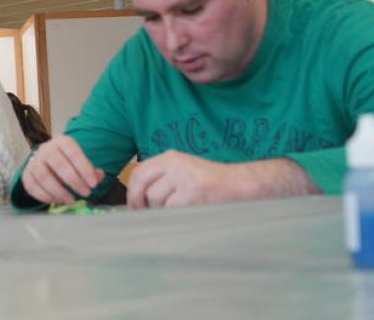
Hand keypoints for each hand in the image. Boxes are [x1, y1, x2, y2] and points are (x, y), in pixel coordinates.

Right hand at [19, 134, 103, 204]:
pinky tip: (57, 201)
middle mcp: (45, 149)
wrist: (46, 160)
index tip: (93, 184)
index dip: (84, 168)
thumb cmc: (67, 162)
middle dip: (74, 181)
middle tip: (86, 193)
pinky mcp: (26, 175)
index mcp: (61, 142)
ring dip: (59, 191)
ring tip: (71, 200)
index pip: (73, 152)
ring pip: (44, 176)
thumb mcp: (80, 162)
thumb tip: (99, 176)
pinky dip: (46, 196)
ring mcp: (34, 161)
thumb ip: (91, 170)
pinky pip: (33, 187)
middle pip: (58, 164)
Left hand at [126, 150, 244, 207]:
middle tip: (147, 215)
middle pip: (145, 188)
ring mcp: (184, 178)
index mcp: (170, 157)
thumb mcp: (183, 171)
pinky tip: (189, 214)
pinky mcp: (193, 193)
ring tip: (180, 210)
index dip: (133, 193)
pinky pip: (172, 210)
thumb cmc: (210, 182)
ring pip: (157, 201)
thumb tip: (136, 199)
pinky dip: (176, 217)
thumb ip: (161, 179)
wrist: (241, 184)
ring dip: (163, 212)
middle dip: (143, 205)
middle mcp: (175, 164)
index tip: (134, 206)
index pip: (139, 173)